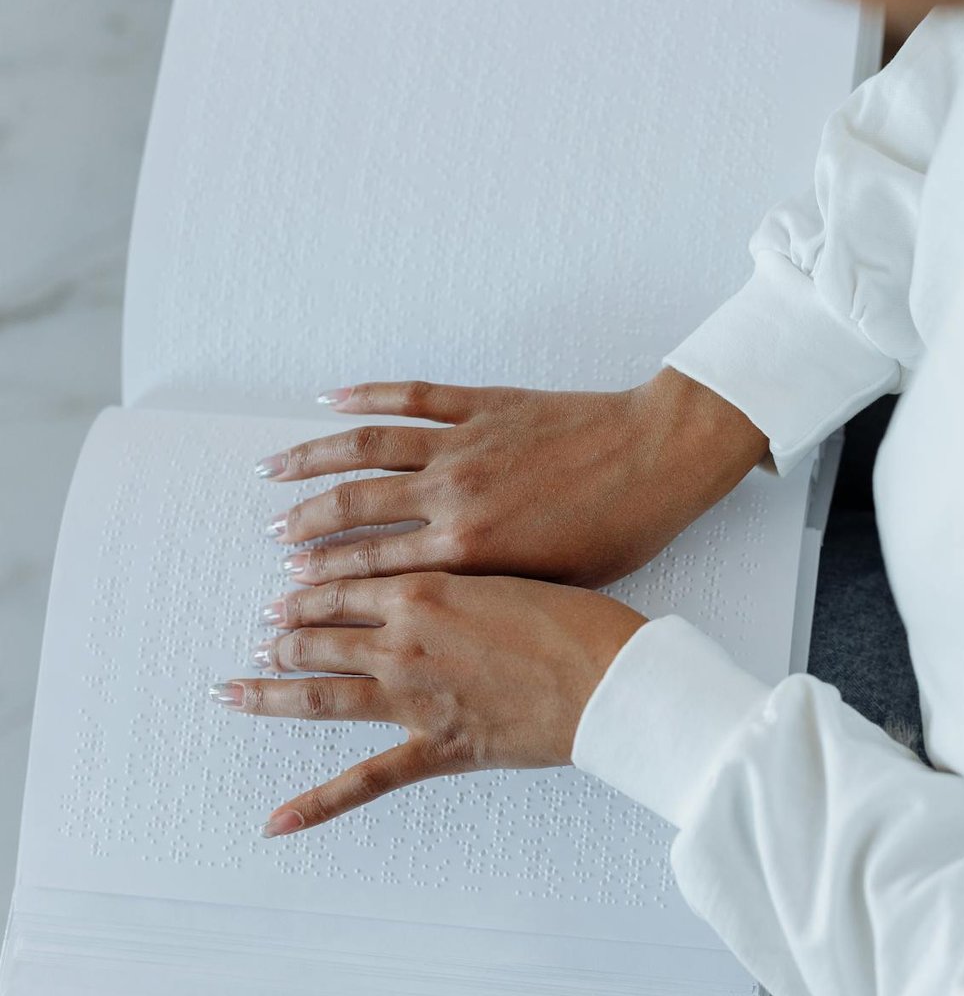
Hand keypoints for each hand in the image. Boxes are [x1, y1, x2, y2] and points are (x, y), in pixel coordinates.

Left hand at [208, 573, 646, 837]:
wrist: (612, 676)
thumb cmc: (578, 620)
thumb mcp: (511, 576)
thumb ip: (458, 580)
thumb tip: (428, 584)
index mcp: (425, 590)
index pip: (347, 585)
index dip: (312, 588)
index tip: (291, 588)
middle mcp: (404, 640)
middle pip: (321, 634)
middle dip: (286, 634)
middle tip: (264, 634)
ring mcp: (413, 699)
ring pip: (320, 695)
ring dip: (272, 692)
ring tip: (236, 690)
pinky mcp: (435, 749)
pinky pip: (365, 782)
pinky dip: (318, 805)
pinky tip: (276, 822)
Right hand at [256, 369, 767, 588]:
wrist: (660, 458)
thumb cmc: (621, 529)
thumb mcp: (554, 583)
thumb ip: (491, 588)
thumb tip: (442, 599)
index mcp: (469, 550)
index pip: (374, 568)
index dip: (324, 580)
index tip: (289, 591)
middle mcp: (452, 494)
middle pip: (353, 509)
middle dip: (302, 528)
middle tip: (271, 540)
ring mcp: (464, 442)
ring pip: (364, 447)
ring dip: (310, 459)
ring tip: (271, 472)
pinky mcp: (483, 403)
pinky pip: (410, 396)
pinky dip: (365, 396)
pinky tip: (330, 400)